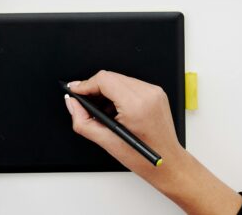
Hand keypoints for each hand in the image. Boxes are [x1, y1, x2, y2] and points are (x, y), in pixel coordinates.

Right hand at [64, 71, 185, 178]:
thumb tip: (72, 104)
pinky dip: (119, 93)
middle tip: (84, 101)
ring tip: (101, 109)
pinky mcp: (156, 93)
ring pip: (120, 79)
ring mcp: (154, 92)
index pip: (104, 80)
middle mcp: (147, 94)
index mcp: (136, 105)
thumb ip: (83, 121)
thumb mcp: (107, 142)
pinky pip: (131, 84)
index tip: (75, 90)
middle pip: (111, 77)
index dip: (85, 84)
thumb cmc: (144, 157)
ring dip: (106, 91)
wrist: (168, 163)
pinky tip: (115, 109)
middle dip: (94, 87)